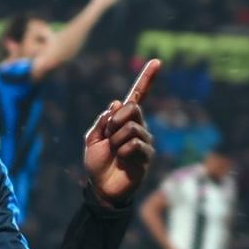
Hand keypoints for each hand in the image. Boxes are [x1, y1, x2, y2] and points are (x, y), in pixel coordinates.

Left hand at [84, 60, 158, 205]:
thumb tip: (117, 103)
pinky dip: (121, 152)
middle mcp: (138, 126)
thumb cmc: (97, 164)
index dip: (146, 79)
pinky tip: (121, 160)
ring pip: (130, 128)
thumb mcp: (92, 139)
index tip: (157, 61)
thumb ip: (102, 121)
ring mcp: (144, 140)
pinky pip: (133, 144)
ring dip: (115, 141)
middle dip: (115, 121)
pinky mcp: (147, 155)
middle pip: (132, 108)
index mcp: (123, 120)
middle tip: (109, 137)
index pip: (137, 96)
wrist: (102, 188)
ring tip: (114, 153)